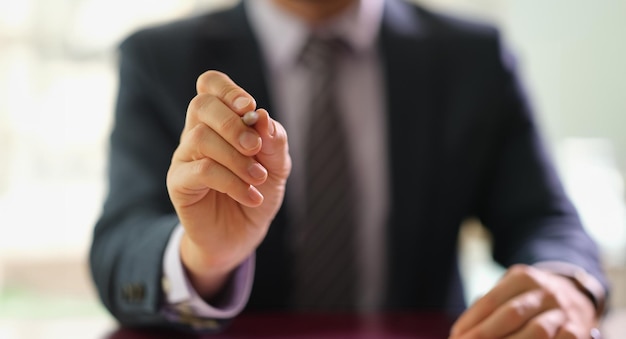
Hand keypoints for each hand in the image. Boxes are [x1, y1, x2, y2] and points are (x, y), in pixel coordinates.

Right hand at [166, 70, 290, 297]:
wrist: (241, 235)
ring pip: (201, 138)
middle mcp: (197, 133)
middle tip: (256, 147)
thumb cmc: (256, 192)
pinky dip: (232, 182)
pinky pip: (201, 170)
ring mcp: (184, 157)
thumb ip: (274, 141)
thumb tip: (263, 116)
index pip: (210, 85)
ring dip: (237, 158)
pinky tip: (252, 196)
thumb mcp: (277, 166)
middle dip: (233, 122)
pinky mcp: (179, 183)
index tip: (249, 106)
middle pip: (201, 105)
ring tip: (258, 178)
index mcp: (220, 121)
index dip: (227, 89)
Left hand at [450, 265, 596, 338]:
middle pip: (511, 314)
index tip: (455, 336)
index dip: (471, 321)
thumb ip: (487, 308)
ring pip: (536, 331)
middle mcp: (545, 291)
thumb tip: (460, 333)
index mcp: (522, 277)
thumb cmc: (528, 300)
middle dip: (485, 335)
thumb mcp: (510, 292)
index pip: (491, 301)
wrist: (575, 297)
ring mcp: (563, 311)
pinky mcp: (579, 331)